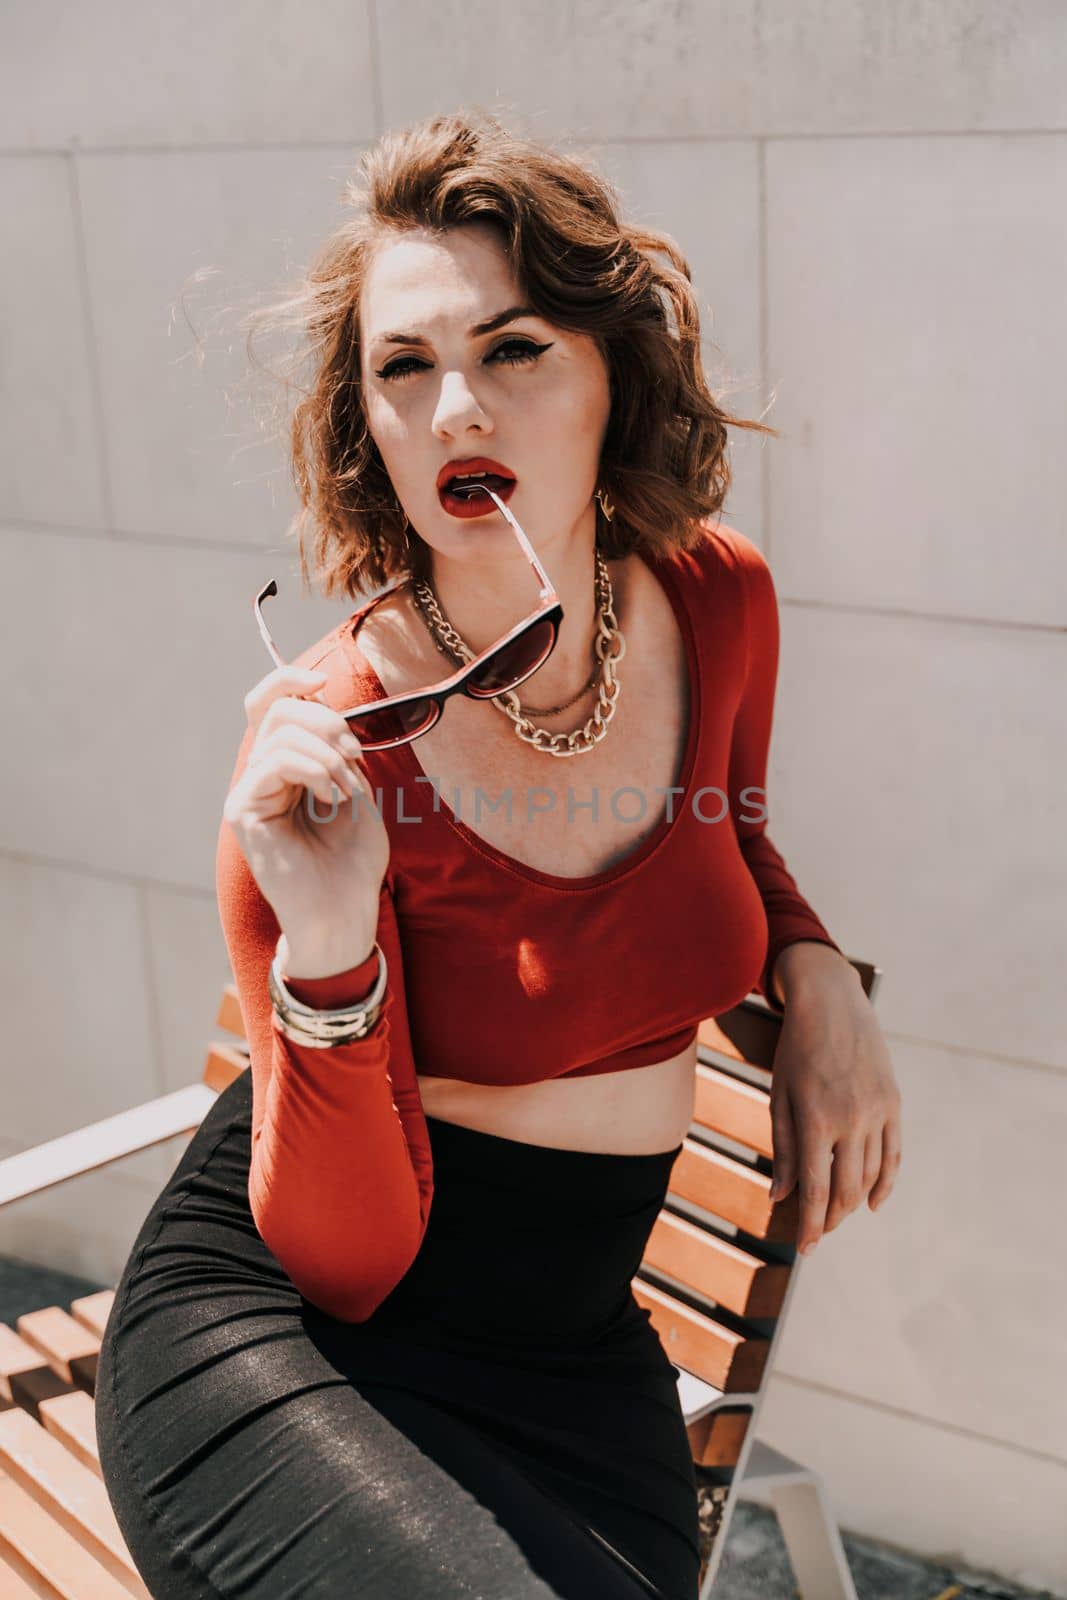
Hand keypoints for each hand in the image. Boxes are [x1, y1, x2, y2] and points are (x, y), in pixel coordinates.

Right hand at [222, 664, 389, 952]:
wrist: (343, 911)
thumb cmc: (353, 861)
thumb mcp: (356, 789)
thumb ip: (336, 748)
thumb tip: (321, 702)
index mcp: (286, 766)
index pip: (270, 704)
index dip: (288, 680)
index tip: (322, 680)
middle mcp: (261, 775)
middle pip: (277, 709)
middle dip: (325, 721)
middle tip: (354, 757)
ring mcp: (248, 793)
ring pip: (278, 733)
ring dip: (328, 754)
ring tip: (348, 791)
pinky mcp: (242, 811)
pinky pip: (273, 761)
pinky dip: (312, 769)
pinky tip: (330, 798)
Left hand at [767, 953, 900, 1254]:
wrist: (831, 1003)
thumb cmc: (795, 1051)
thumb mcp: (780, 1097)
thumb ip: (781, 1149)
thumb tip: (780, 1198)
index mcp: (815, 1120)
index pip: (816, 1190)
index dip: (811, 1226)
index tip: (805, 1248)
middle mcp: (850, 1120)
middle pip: (846, 1190)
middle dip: (832, 1218)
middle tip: (818, 1232)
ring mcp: (877, 1111)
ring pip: (870, 1176)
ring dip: (854, 1203)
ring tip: (838, 1215)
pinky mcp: (894, 1103)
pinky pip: (894, 1155)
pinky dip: (885, 1183)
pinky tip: (872, 1201)